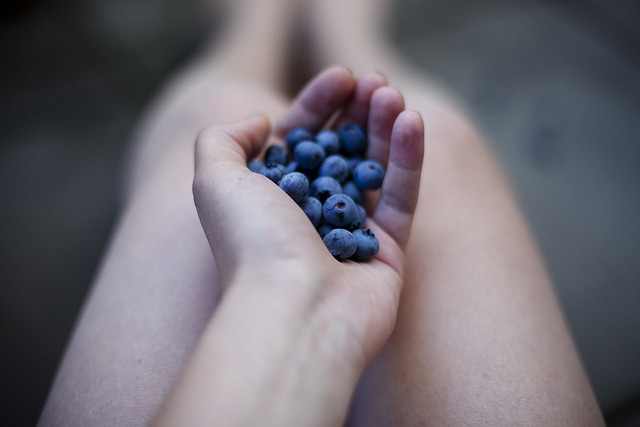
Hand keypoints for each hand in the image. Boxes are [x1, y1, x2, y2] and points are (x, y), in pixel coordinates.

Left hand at [193, 66, 423, 368]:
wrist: (293, 312)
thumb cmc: (251, 244)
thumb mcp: (214, 180)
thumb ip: (223, 139)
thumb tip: (263, 122)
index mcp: (271, 198)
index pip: (299, 138)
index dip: (319, 104)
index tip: (341, 77)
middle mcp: (310, 215)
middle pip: (340, 149)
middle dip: (356, 112)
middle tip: (375, 80)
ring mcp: (351, 233)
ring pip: (374, 168)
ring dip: (385, 127)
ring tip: (393, 93)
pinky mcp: (388, 250)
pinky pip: (402, 197)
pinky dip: (408, 159)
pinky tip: (413, 121)